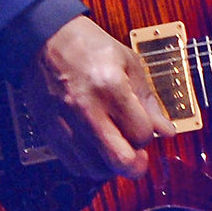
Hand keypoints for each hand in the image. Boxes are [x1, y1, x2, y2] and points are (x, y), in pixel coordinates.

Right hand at [25, 16, 176, 178]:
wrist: (45, 40)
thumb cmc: (88, 47)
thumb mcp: (128, 63)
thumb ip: (148, 100)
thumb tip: (166, 131)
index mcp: (111, 87)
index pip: (141, 133)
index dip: (149, 135)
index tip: (145, 128)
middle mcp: (87, 109)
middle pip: (120, 161)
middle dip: (136, 165)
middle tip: (137, 157)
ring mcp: (65, 124)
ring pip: (97, 170)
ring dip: (111, 165)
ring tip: (114, 148)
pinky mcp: (49, 133)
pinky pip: (74, 166)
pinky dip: (90, 164)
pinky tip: (96, 149)